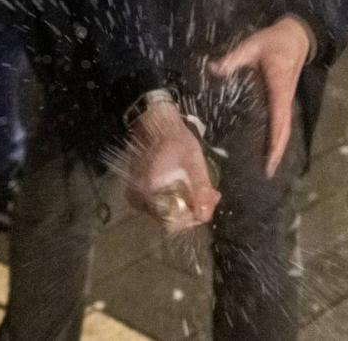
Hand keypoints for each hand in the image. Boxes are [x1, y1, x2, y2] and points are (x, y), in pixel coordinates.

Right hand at [124, 100, 219, 232]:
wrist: (156, 124)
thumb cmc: (175, 139)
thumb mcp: (194, 161)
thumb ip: (200, 189)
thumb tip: (205, 217)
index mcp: (149, 191)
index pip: (173, 222)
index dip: (193, 217)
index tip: (208, 203)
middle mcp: (139, 198)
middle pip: (170, 218)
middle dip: (193, 210)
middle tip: (210, 195)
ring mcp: (136, 195)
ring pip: (166, 212)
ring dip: (186, 204)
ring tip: (203, 190)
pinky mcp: (138, 192)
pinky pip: (159, 204)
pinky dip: (176, 198)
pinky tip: (188, 186)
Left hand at [210, 17, 311, 176]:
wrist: (297, 35)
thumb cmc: (275, 41)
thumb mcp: (253, 45)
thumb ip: (233, 58)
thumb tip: (212, 69)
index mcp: (279, 89)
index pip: (278, 122)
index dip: (274, 143)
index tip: (269, 163)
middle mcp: (285, 99)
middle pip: (284, 132)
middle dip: (277, 153)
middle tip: (268, 174)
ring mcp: (286, 100)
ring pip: (285, 128)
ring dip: (278, 147)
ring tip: (268, 166)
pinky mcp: (284, 98)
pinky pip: (283, 121)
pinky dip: (278, 136)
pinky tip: (269, 145)